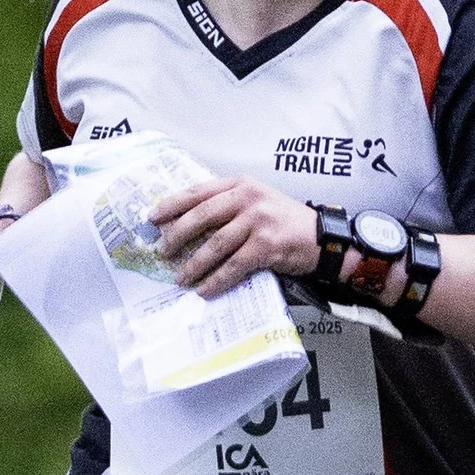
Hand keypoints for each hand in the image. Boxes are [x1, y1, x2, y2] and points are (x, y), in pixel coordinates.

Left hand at [150, 178, 322, 297]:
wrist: (322, 237)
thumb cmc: (284, 221)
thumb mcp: (256, 201)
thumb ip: (227, 207)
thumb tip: (187, 225)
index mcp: (240, 184)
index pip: (198, 192)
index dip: (172, 205)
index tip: (152, 218)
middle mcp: (248, 198)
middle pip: (201, 216)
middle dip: (177, 236)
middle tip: (162, 252)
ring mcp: (257, 220)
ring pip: (215, 245)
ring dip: (194, 264)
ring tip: (181, 278)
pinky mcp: (266, 245)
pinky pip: (233, 266)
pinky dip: (216, 280)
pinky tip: (205, 289)